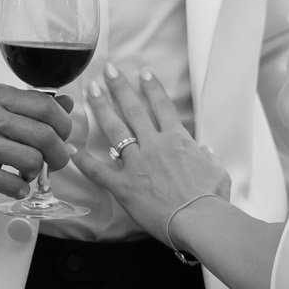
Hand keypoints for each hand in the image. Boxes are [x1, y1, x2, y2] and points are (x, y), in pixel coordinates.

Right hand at [0, 86, 73, 204]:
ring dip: (36, 173)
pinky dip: (19, 189)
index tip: (63, 137)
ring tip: (27, 173)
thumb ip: (31, 107)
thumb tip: (69, 104)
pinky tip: (13, 186)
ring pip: (31, 160)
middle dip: (59, 154)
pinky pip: (11, 184)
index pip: (46, 105)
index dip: (64, 125)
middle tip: (56, 162)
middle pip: (44, 134)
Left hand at [73, 64, 230, 246]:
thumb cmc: (211, 198)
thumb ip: (208, 156)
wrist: (199, 219)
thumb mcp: (217, 171)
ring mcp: (137, 164)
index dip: (152, 88)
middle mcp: (155, 145)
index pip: (162, 106)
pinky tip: (71, 148)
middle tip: (108, 70)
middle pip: (134, 109)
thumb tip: (205, 150)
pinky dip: (83, 160)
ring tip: (90, 90)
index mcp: (177, 140)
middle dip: (119, 87)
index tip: (142, 73)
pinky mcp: (124, 185)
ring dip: (101, 108)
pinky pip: (99, 171)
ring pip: (115, 129)